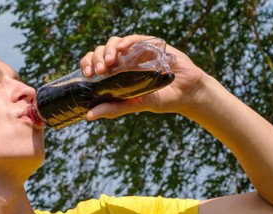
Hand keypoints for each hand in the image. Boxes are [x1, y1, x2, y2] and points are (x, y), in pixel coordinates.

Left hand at [79, 34, 206, 118]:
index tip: (87, 74)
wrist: (185, 93)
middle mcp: (123, 61)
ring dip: (108, 50)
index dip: (87, 65)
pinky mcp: (150, 45)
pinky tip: (121, 49)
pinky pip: (134, 38)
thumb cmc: (160, 100)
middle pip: (101, 52)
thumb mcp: (134, 104)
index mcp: (116, 73)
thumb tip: (89, 116)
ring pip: (114, 43)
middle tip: (98, 70)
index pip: (95, 64)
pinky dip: (125, 41)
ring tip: (108, 62)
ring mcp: (136, 52)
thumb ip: (113, 109)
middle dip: (96, 58)